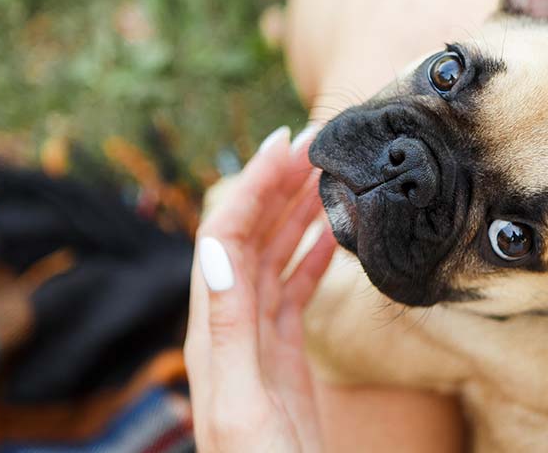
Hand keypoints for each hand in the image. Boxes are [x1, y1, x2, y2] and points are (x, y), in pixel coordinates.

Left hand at [184, 126, 335, 452]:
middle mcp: (228, 331)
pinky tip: (333, 235)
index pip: (225, 239)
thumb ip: (230, 328)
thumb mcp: (245, 404)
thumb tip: (217, 249)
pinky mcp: (283, 361)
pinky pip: (292, 294)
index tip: (289, 144)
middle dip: (276, 186)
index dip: (252, 187)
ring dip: (295, 213)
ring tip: (327, 174)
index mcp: (214, 335)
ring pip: (272, 261)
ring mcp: (256, 345)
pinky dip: (311, 257)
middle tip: (317, 142)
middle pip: (248, 240)